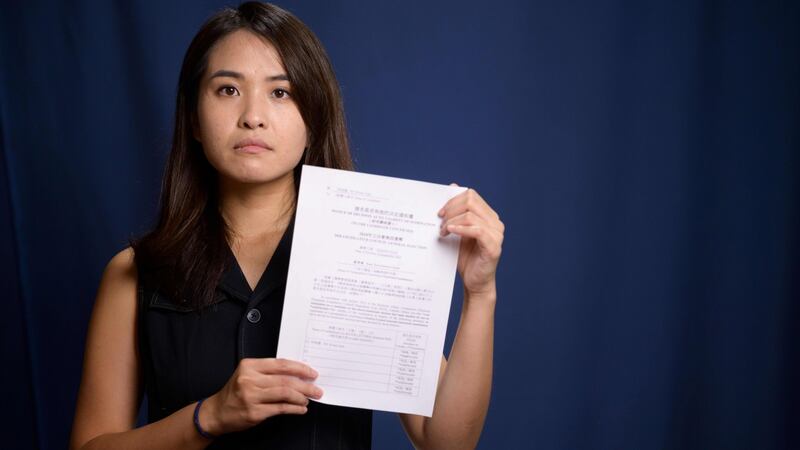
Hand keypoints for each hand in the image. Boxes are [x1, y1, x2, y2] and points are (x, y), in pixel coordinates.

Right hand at [199, 358, 322, 435]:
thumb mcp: (248, 375)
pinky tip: (301, 409)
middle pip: (285, 379)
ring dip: (301, 397)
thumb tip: (297, 374)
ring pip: (285, 393)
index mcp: (250, 366)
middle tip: (316, 388)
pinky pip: (280, 408)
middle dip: (305, 384)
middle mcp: (249, 380)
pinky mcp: (254, 412)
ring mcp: (251, 396)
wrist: (217, 412)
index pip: (281, 364)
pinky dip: (294, 408)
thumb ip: (269, 372)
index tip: (311, 372)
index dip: (300, 368)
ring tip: (309, 399)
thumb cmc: (235, 393)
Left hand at [438, 185, 503, 297]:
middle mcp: (496, 222)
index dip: (453, 200)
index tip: (440, 212)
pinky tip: (450, 231)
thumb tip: (452, 186)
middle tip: (439, 221)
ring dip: (452, 221)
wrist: (474, 282)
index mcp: (488, 216)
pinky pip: (477, 231)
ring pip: (472, 215)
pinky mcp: (494, 247)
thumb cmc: (466, 258)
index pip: (471, 195)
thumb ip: (457, 211)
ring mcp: (497, 234)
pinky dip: (461, 229)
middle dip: (451, 209)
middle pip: (471, 201)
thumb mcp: (458, 231)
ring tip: (442, 232)